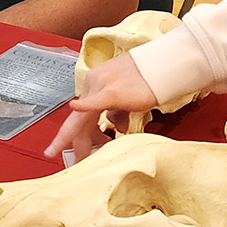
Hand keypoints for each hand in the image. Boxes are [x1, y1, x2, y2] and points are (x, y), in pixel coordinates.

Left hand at [44, 53, 158, 160]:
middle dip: (73, 143)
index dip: (71, 134)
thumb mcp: (128, 98)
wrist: (163, 66)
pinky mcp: (112, 91)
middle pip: (78, 118)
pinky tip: (75, 108)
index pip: (80, 113)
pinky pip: (95, 102)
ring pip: (83, 118)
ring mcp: (101, 85)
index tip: (63, 148)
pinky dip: (84, 108)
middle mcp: (94, 82)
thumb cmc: (149, 80)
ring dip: (83, 141)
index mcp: (95, 83)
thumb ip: (118, 111)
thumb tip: (116, 125)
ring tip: (81, 157)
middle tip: (73, 161)